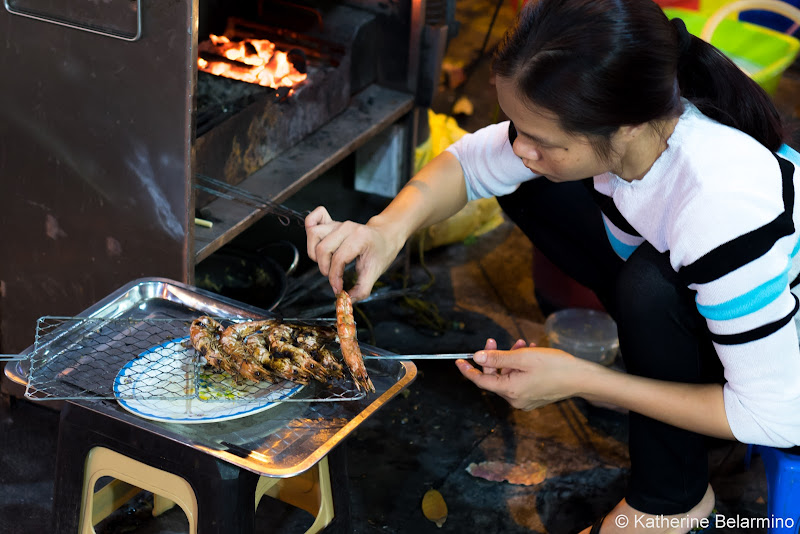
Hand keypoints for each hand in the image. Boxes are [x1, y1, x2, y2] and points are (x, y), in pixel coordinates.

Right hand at [305, 206, 401, 299]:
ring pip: (314, 235)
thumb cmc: (380, 252)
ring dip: (315, 253)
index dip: (335, 277)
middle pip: (323, 248)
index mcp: (360, 237)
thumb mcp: (375, 272)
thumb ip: (361, 289)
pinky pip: (312, 220)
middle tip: (333, 277)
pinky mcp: (331, 223)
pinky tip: (316, 243)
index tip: (338, 289)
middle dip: (325, 268)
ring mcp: (337, 223)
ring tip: (326, 263)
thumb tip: (347, 300)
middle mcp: (347, 227)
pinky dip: (309, 229)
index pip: (339, 258)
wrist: (385, 237)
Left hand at [456, 341, 583, 410]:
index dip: (468, 371)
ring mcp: (525, 400)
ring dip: (509, 359)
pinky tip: (529, 352)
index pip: (481, 381)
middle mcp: (515, 400)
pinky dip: (519, 367)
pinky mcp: (534, 397)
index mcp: (510, 391)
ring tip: (520, 343)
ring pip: (508, 377)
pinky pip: (519, 380)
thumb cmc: (554, 366)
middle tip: (493, 339)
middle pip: (495, 378)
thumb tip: (476, 358)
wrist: (581, 378)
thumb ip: (497, 358)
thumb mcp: (522, 357)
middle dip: (493, 358)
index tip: (458, 361)